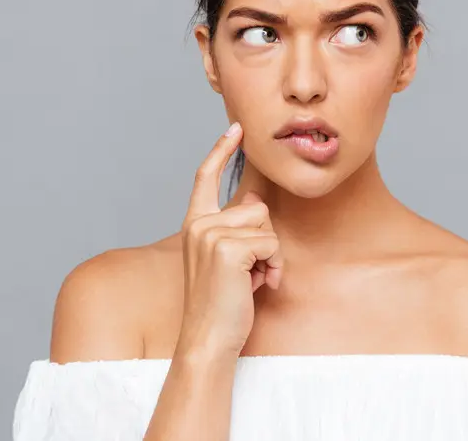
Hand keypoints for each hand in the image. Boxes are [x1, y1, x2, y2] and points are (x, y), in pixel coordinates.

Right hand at [174, 122, 283, 359]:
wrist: (208, 339)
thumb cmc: (221, 304)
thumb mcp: (226, 260)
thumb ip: (235, 230)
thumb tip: (252, 200)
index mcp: (194, 225)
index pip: (206, 177)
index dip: (221, 149)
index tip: (236, 127)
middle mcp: (198, 225)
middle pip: (256, 207)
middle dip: (265, 239)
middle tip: (250, 272)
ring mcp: (210, 235)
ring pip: (266, 225)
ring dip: (270, 254)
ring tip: (253, 279)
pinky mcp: (228, 249)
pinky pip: (271, 244)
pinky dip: (274, 266)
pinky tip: (258, 285)